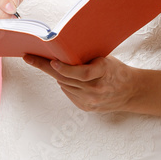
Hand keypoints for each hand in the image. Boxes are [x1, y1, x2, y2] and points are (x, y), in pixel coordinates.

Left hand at [22, 53, 138, 113]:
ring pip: (64, 85)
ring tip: (47, 64)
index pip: (81, 73)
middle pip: (66, 79)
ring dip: (56, 75)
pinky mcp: (87, 108)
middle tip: (29, 58)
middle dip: (46, 67)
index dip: (65, 68)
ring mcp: (91, 101)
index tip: (51, 61)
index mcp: (104, 72)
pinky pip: (69, 93)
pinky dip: (65, 84)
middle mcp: (96, 89)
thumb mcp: (105, 59)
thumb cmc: (116, 70)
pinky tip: (66, 78)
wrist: (131, 91)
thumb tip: (61, 51)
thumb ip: (86, 58)